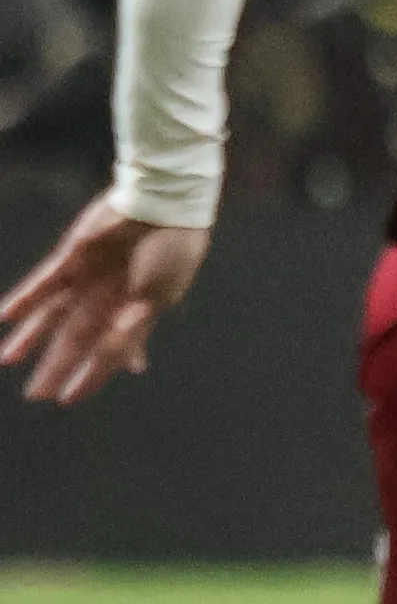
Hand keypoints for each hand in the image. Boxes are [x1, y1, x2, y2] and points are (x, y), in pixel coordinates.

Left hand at [1, 194, 211, 405]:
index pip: (110, 350)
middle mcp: (109, 297)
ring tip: (7, 359)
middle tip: (35, 395)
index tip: (71, 399)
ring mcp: (89, 276)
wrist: (164, 204)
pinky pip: (42, 283)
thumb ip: (130, 331)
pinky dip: (24, 300)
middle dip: (56, 366)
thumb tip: (116, 365)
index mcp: (138, 309)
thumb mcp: (154, 300)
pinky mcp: (72, 256)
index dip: (92, 375)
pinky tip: (4, 317)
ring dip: (31, 338)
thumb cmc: (172, 252)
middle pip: (75, 337)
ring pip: (53, 315)